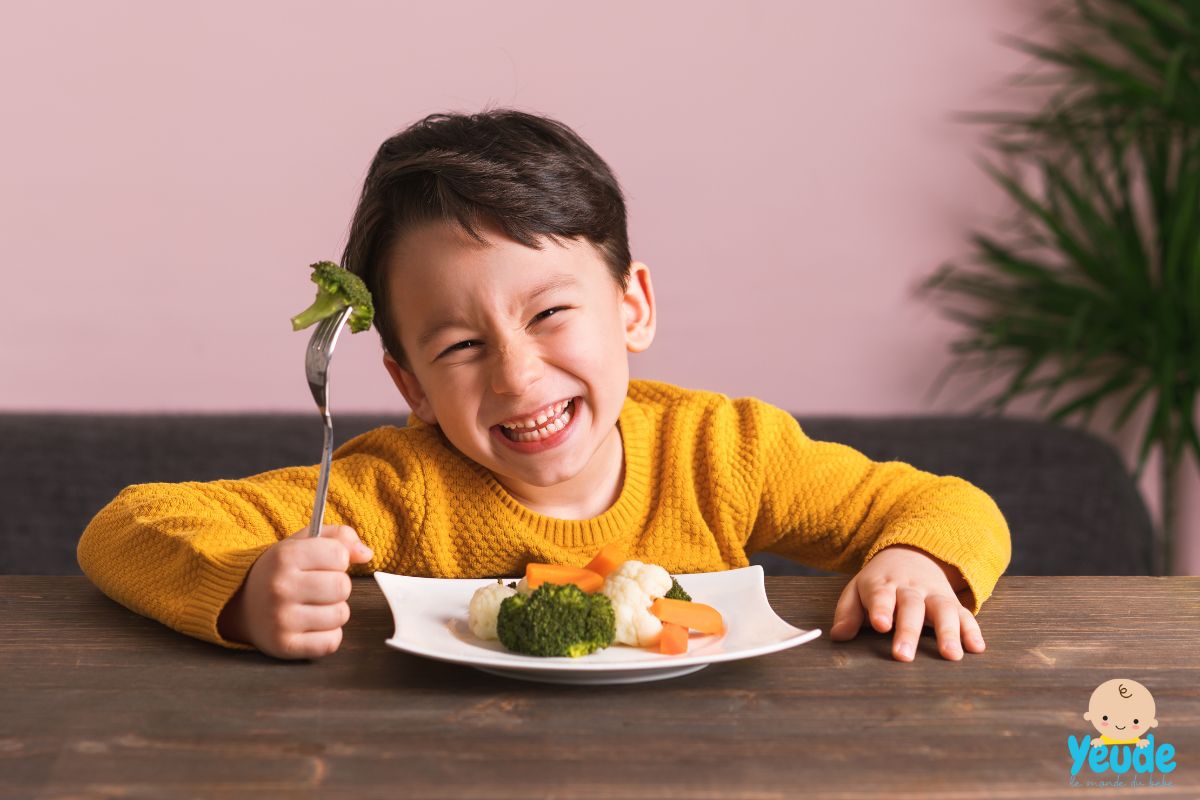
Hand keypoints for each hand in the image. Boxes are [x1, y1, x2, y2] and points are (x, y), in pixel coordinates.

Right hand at [217, 525, 372, 659]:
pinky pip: (331, 642)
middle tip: (320, 587)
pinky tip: (312, 626)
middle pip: (342, 587)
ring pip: (340, 615)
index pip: (339, 554)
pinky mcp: (284, 646)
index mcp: (285, 556)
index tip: (324, 563)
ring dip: (334, 611)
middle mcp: (280, 587)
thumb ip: (339, 537)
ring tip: (314, 606)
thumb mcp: (303, 543)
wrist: (241, 604)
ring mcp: (281, 619)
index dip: (338, 559)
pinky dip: (328, 635)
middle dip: (338, 586)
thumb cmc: (281, 571)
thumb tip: (367, 554)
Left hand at [828, 544, 984, 661]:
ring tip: (951, 655)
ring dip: (948, 632)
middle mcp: (910, 589)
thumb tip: (838, 635)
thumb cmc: (879, 583)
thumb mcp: (857, 590)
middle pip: (911, 607)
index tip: (880, 624)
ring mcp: (934, 595)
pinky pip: (965, 615)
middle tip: (903, 655)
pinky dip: (972, 630)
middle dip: (908, 631)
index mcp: (883, 584)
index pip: (880, 594)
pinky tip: (977, 648)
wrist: (912, 554)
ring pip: (942, 610)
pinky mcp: (953, 603)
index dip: (880, 608)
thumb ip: (847, 613)